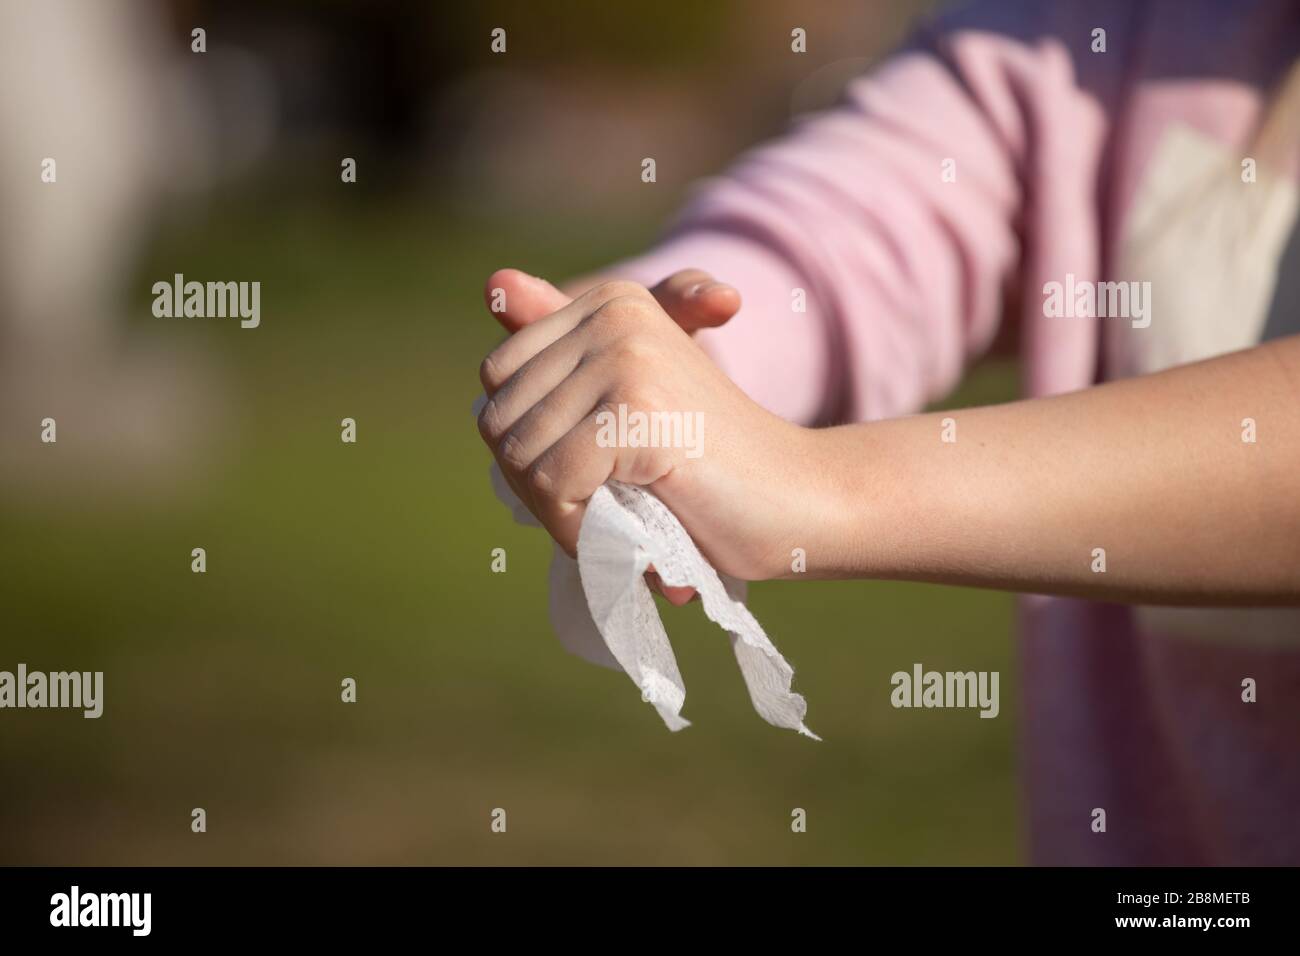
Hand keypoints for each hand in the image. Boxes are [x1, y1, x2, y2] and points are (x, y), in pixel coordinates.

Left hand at [476, 277, 816, 584]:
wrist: (801, 498)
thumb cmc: (711, 465)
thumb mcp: (625, 400)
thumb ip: (561, 351)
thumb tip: (494, 282)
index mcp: (609, 301)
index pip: (500, 378)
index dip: (531, 447)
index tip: (590, 481)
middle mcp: (613, 314)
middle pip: (500, 419)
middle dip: (540, 487)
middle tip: (604, 518)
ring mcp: (624, 357)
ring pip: (521, 457)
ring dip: (561, 517)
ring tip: (623, 535)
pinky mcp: (637, 409)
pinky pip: (555, 484)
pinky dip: (581, 532)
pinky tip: (635, 542)